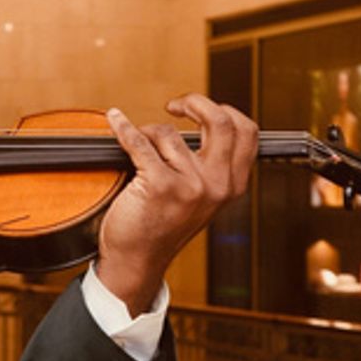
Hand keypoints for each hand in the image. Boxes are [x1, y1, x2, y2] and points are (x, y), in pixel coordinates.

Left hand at [96, 94, 257, 310]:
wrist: (137, 259)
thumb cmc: (163, 224)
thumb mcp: (203, 196)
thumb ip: (211, 164)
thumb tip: (206, 115)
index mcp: (232, 185)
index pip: (246, 131)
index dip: (223, 109)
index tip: (200, 108)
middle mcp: (217, 184)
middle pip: (220, 120)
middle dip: (195, 102)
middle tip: (175, 105)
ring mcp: (191, 185)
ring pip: (168, 133)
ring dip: (146, 134)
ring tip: (137, 150)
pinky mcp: (160, 185)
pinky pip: (139, 142)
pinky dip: (122, 127)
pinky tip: (115, 120)